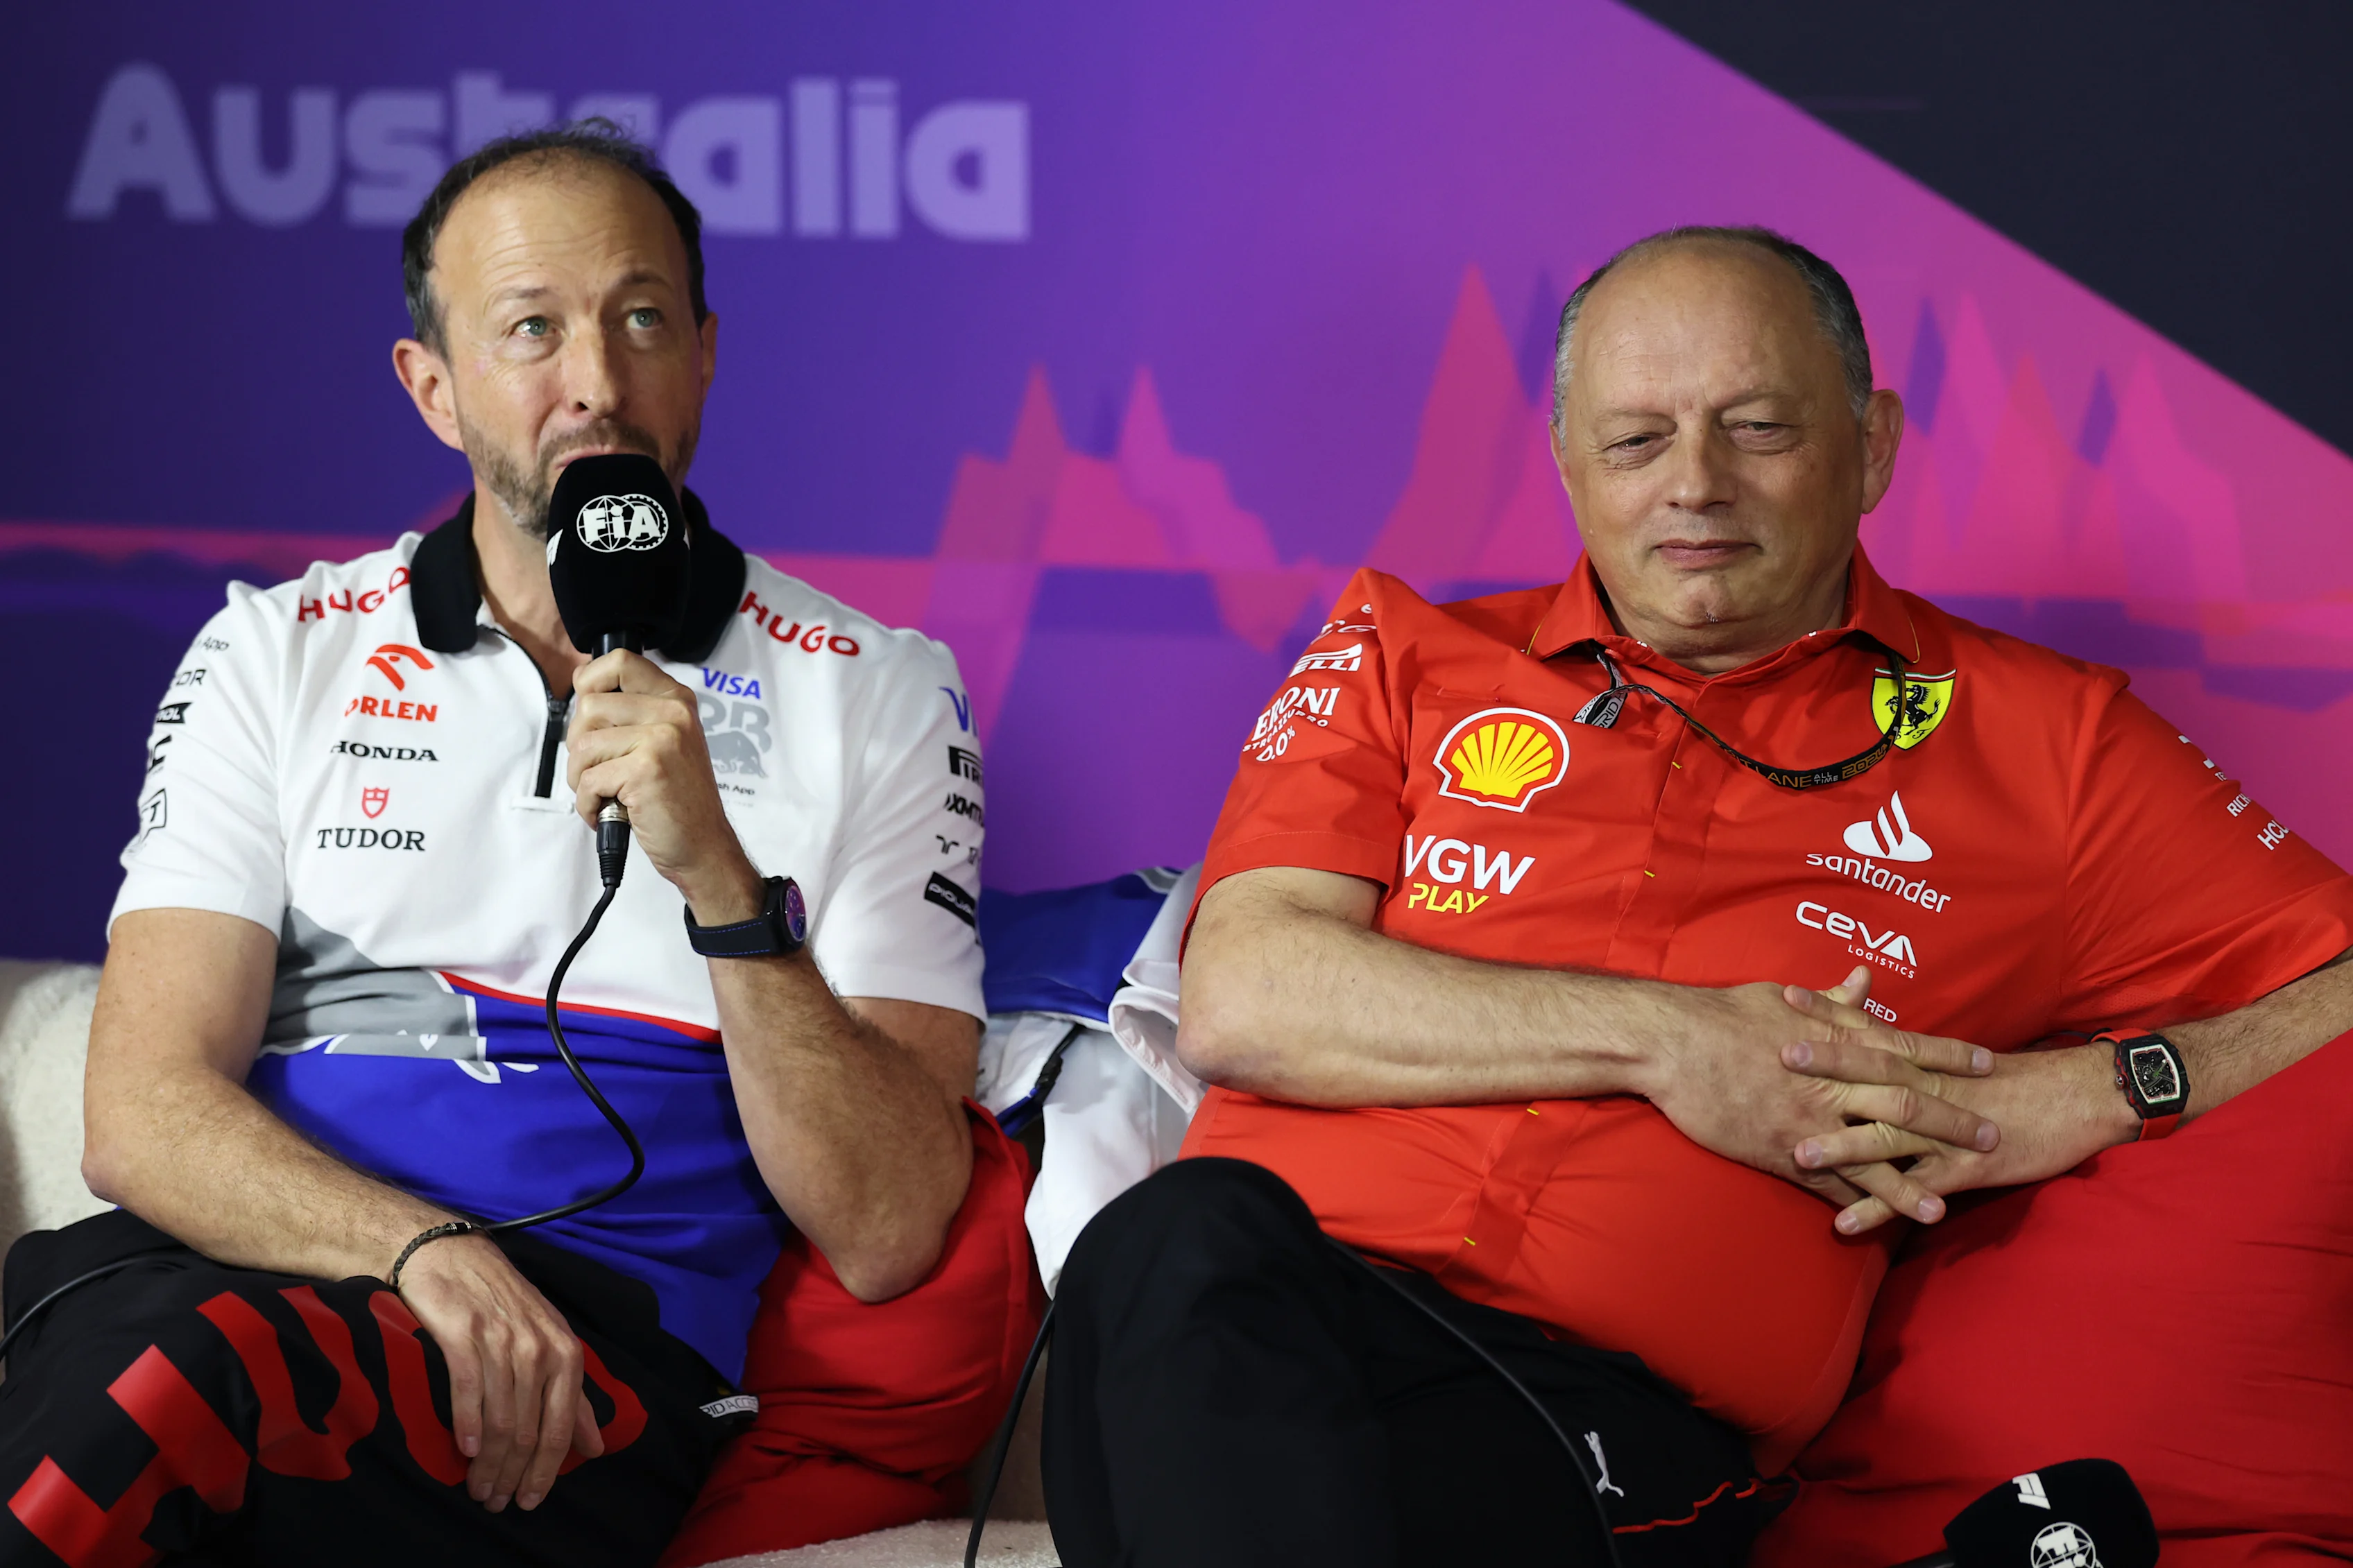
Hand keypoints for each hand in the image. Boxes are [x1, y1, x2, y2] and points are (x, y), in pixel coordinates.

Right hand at [395, 1232, 603, 1511]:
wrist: (451, 1255)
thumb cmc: (502, 1303)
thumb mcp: (549, 1343)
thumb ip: (572, 1397)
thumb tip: (596, 1447)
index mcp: (566, 1354)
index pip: (561, 1427)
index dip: (546, 1470)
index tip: (531, 1500)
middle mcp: (539, 1349)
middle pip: (528, 1429)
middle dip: (513, 1474)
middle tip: (496, 1502)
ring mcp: (502, 1341)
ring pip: (500, 1418)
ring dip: (488, 1462)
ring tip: (477, 1489)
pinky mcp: (464, 1333)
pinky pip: (469, 1388)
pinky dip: (468, 1423)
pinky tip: (464, 1450)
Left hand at [566, 651, 761, 919]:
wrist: (703, 846)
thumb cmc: (674, 799)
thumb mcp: (664, 742)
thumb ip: (633, 713)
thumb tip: (581, 689)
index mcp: (676, 699)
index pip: (620, 661)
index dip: (590, 682)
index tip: (591, 716)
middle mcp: (672, 712)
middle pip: (589, 705)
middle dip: (579, 745)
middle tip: (599, 771)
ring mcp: (662, 739)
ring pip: (582, 744)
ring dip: (580, 778)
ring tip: (604, 794)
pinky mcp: (646, 770)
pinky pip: (588, 780)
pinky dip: (588, 804)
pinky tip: (609, 812)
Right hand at [1643, 966, 1997, 1220]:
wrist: (1674, 1043)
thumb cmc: (1725, 1014)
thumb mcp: (1783, 997)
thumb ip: (1832, 998)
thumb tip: (1864, 978)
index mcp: (1837, 1038)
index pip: (1907, 1046)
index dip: (1950, 1057)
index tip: (1989, 1065)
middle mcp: (1834, 1081)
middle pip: (1907, 1105)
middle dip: (1952, 1123)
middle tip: (1993, 1138)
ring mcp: (1810, 1119)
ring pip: (1873, 1156)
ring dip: (1910, 1183)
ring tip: (1944, 1207)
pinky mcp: (1782, 1150)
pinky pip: (1827, 1182)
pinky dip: (1851, 1203)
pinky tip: (1872, 1224)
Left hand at [1780, 992, 2137, 1232]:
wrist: (2083, 1099)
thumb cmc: (2021, 1081)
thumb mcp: (1964, 1060)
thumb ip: (1917, 1053)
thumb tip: (1878, 1039)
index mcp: (1930, 1062)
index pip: (1873, 1031)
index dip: (1830, 1014)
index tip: (1787, 995)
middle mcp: (1934, 1090)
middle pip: (1876, 1074)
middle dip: (1828, 1067)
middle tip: (1778, 1057)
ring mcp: (1949, 1132)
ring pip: (1890, 1137)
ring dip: (1843, 1147)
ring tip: (1796, 1154)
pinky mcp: (1968, 1169)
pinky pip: (1917, 1191)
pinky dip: (1880, 1208)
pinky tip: (1844, 1225)